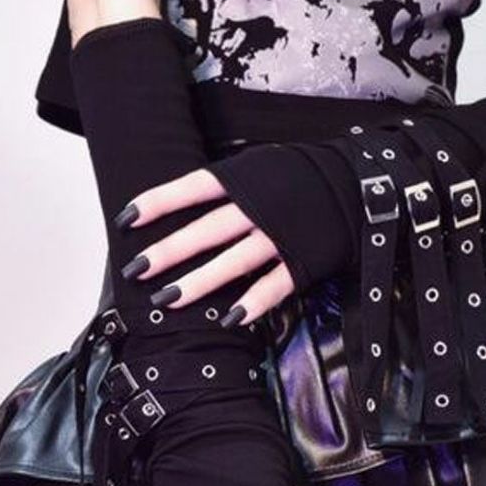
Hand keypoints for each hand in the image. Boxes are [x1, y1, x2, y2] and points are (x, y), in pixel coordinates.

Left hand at [117, 166, 296, 324]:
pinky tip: (230, 319)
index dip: (158, 202)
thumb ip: (226, 186)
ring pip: (235, 261)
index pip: (193, 188)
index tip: (127, 219)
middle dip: (169, 250)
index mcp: (244, 178)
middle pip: (207, 229)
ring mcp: (281, 234)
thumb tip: (183, 206)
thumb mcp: (259, 166)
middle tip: (137, 270)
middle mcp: (258, 206)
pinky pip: (275, 285)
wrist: (358, 180)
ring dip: (201, 282)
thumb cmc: (300, 175)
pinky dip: (254, 303)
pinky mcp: (303, 258)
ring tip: (169, 300)